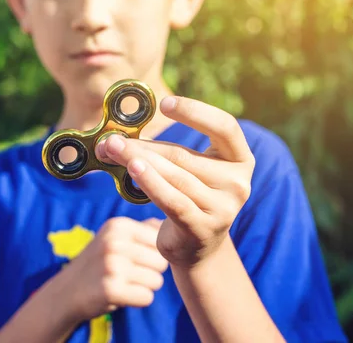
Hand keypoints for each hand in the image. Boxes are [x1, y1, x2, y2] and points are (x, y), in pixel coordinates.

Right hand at [59, 217, 168, 321]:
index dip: (154, 254)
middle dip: (150, 272)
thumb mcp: (115, 237)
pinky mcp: (110, 290)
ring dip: (144, 287)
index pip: (161, 241)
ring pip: (157, 281)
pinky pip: (146, 297)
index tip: (135, 258)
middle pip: (161, 262)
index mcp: (118, 225)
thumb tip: (171, 220)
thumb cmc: (101, 262)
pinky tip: (122, 295)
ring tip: (124, 283)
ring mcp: (111, 266)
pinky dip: (138, 300)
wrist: (68, 290)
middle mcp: (114, 242)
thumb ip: (144, 228)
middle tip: (128, 273)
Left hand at [95, 96, 255, 266]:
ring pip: (174, 176)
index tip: (164, 104)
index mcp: (240, 159)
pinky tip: (132, 169)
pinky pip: (171, 200)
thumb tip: (112, 139)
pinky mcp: (203, 228)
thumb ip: (160, 151)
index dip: (196, 112)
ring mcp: (224, 208)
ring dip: (138, 161)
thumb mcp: (184, 170)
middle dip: (143, 146)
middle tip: (113, 139)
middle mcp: (238, 183)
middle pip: (184, 155)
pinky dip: (150, 183)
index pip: (225, 127)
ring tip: (112, 151)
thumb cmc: (186, 198)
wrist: (197, 248)